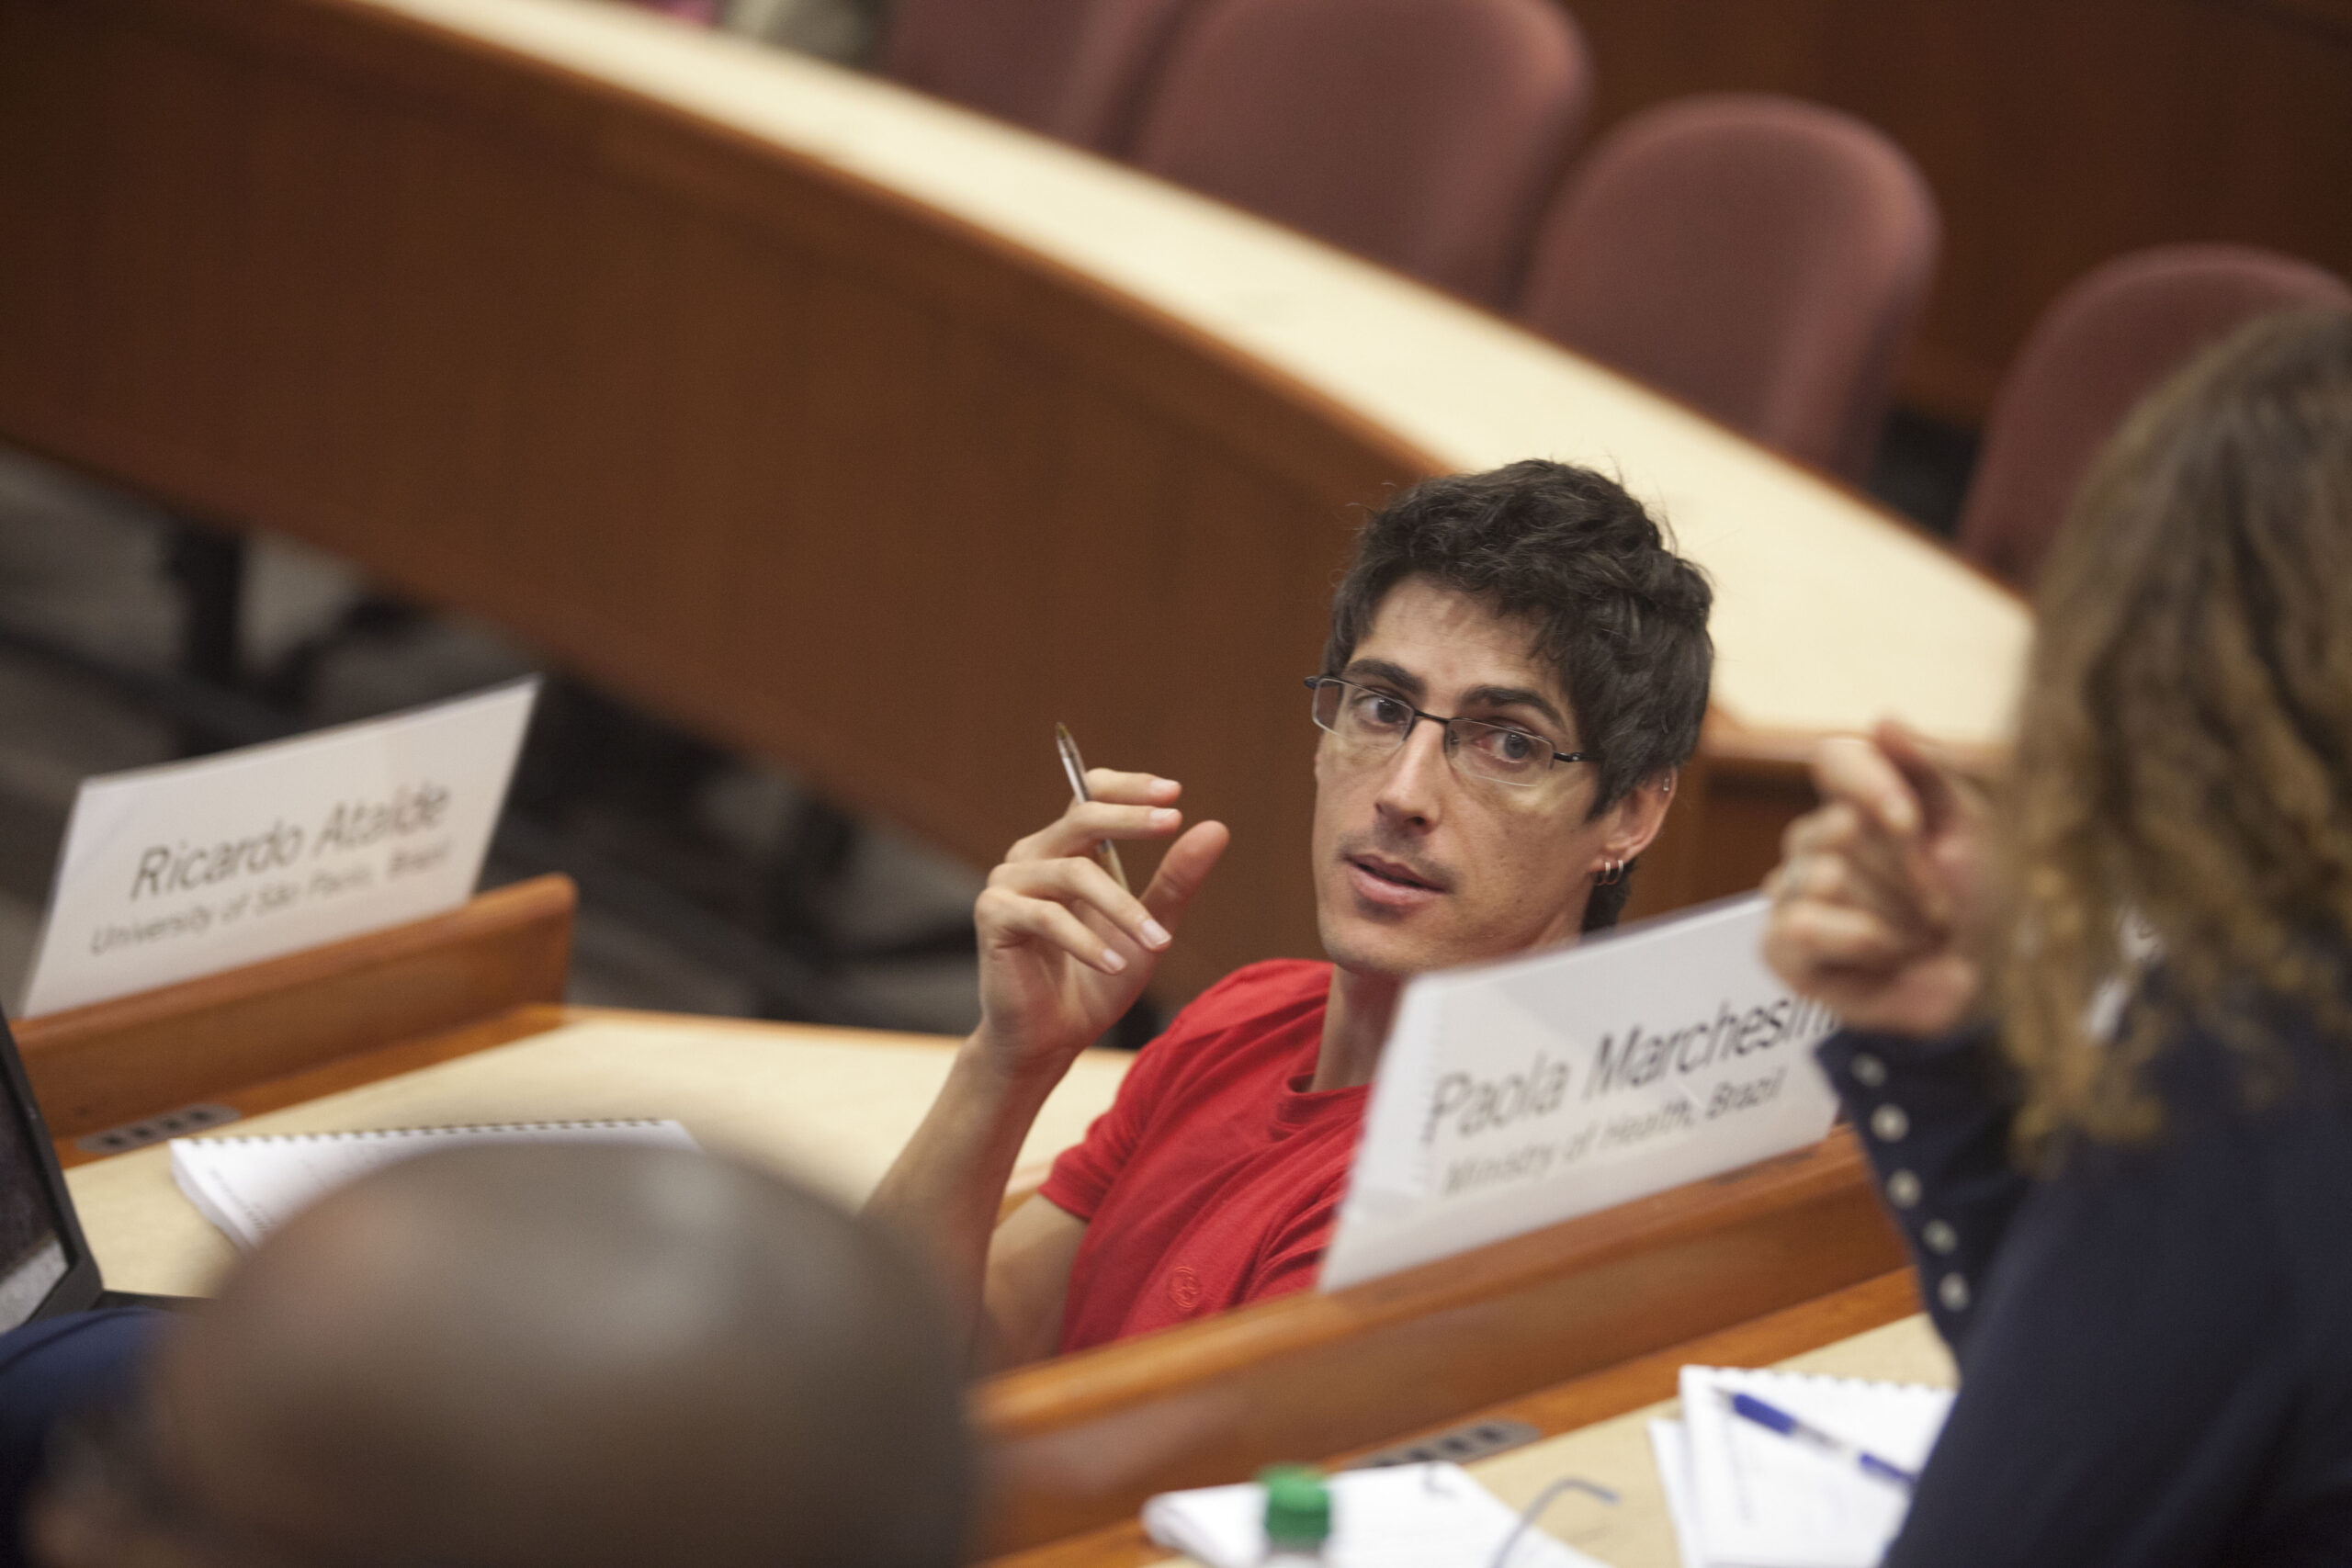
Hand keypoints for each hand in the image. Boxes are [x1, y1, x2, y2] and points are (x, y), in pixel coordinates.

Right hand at [971, 768, 1228, 1079]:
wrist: (1051, 1038)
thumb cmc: (1097, 980)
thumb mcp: (1149, 928)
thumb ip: (1176, 880)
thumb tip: (1216, 828)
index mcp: (1066, 849)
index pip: (1090, 794)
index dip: (1129, 788)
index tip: (1174, 793)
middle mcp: (1034, 855)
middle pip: (1081, 818)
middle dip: (1130, 818)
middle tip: (1172, 822)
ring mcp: (1008, 883)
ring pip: (1074, 874)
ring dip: (1123, 908)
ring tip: (1159, 943)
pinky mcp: (994, 916)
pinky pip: (1048, 917)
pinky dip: (1087, 942)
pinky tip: (1116, 964)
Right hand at [1761, 721, 1988, 1037]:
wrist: (1992, 984)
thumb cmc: (1984, 901)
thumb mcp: (1973, 825)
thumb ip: (1929, 768)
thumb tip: (1881, 718)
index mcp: (1859, 799)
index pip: (1832, 758)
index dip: (1868, 786)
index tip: (1910, 824)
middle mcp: (1816, 839)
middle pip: (1837, 827)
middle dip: (1904, 872)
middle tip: (1941, 903)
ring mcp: (1792, 891)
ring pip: (1821, 877)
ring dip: (1891, 915)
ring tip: (1917, 935)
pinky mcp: (1780, 946)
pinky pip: (1799, 926)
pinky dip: (1857, 943)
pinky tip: (1882, 956)